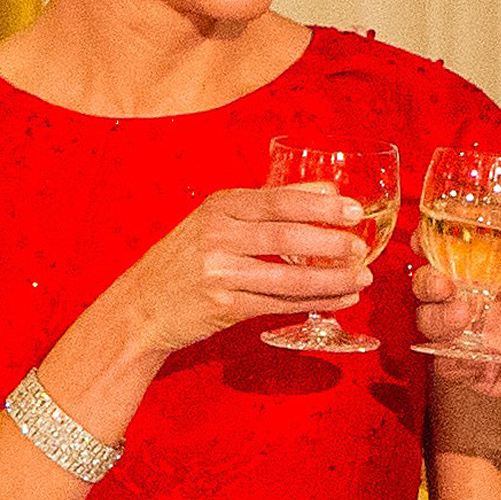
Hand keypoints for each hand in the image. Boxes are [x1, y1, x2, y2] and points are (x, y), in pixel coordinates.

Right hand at [119, 185, 371, 355]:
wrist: (139, 308)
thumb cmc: (183, 263)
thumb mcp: (212, 223)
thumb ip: (260, 208)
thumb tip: (323, 192)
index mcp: (218, 208)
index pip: (278, 200)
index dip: (320, 204)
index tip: (353, 208)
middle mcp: (217, 237)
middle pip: (287, 237)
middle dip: (331, 241)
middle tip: (361, 246)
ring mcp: (220, 274)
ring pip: (288, 276)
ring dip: (331, 278)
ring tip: (362, 277)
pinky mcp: (225, 308)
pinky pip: (281, 304)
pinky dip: (316, 302)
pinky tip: (341, 299)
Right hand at [410, 229, 500, 415]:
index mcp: (500, 268)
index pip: (454, 248)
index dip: (433, 241)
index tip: (426, 238)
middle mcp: (481, 298)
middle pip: (431, 285)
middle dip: (428, 281)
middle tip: (443, 284)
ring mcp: (476, 334)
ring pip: (431, 323)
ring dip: (438, 318)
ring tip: (463, 315)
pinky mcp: (478, 367)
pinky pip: (448, 365)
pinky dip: (451, 361)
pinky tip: (471, 357)